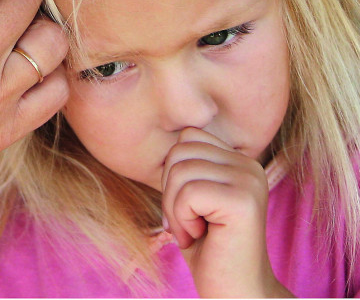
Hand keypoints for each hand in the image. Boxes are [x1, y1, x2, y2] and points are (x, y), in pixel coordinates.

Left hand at [161, 128, 291, 296]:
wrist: (235, 291)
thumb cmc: (206, 246)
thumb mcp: (192, 196)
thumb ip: (186, 164)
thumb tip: (165, 132)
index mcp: (238, 160)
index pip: (186, 138)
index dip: (173, 174)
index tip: (188, 207)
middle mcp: (249, 166)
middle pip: (180, 150)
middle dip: (170, 190)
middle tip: (188, 223)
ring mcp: (249, 181)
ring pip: (180, 170)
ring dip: (175, 208)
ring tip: (195, 230)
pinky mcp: (243, 201)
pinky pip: (188, 193)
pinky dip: (182, 218)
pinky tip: (201, 236)